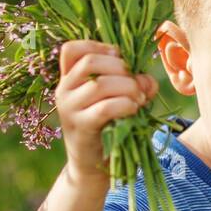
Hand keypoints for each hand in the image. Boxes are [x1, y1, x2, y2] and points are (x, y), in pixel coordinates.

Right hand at [55, 40, 157, 183]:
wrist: (93, 164)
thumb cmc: (109, 126)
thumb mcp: (120, 97)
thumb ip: (135, 82)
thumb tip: (147, 80)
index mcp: (69, 78)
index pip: (72, 49)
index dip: (99, 46)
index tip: (120, 59)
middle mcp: (64, 89)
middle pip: (90, 62)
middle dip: (122, 69)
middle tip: (137, 85)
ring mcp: (69, 108)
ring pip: (100, 84)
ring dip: (128, 88)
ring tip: (139, 100)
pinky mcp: (80, 126)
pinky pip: (105, 107)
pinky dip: (125, 105)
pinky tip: (133, 110)